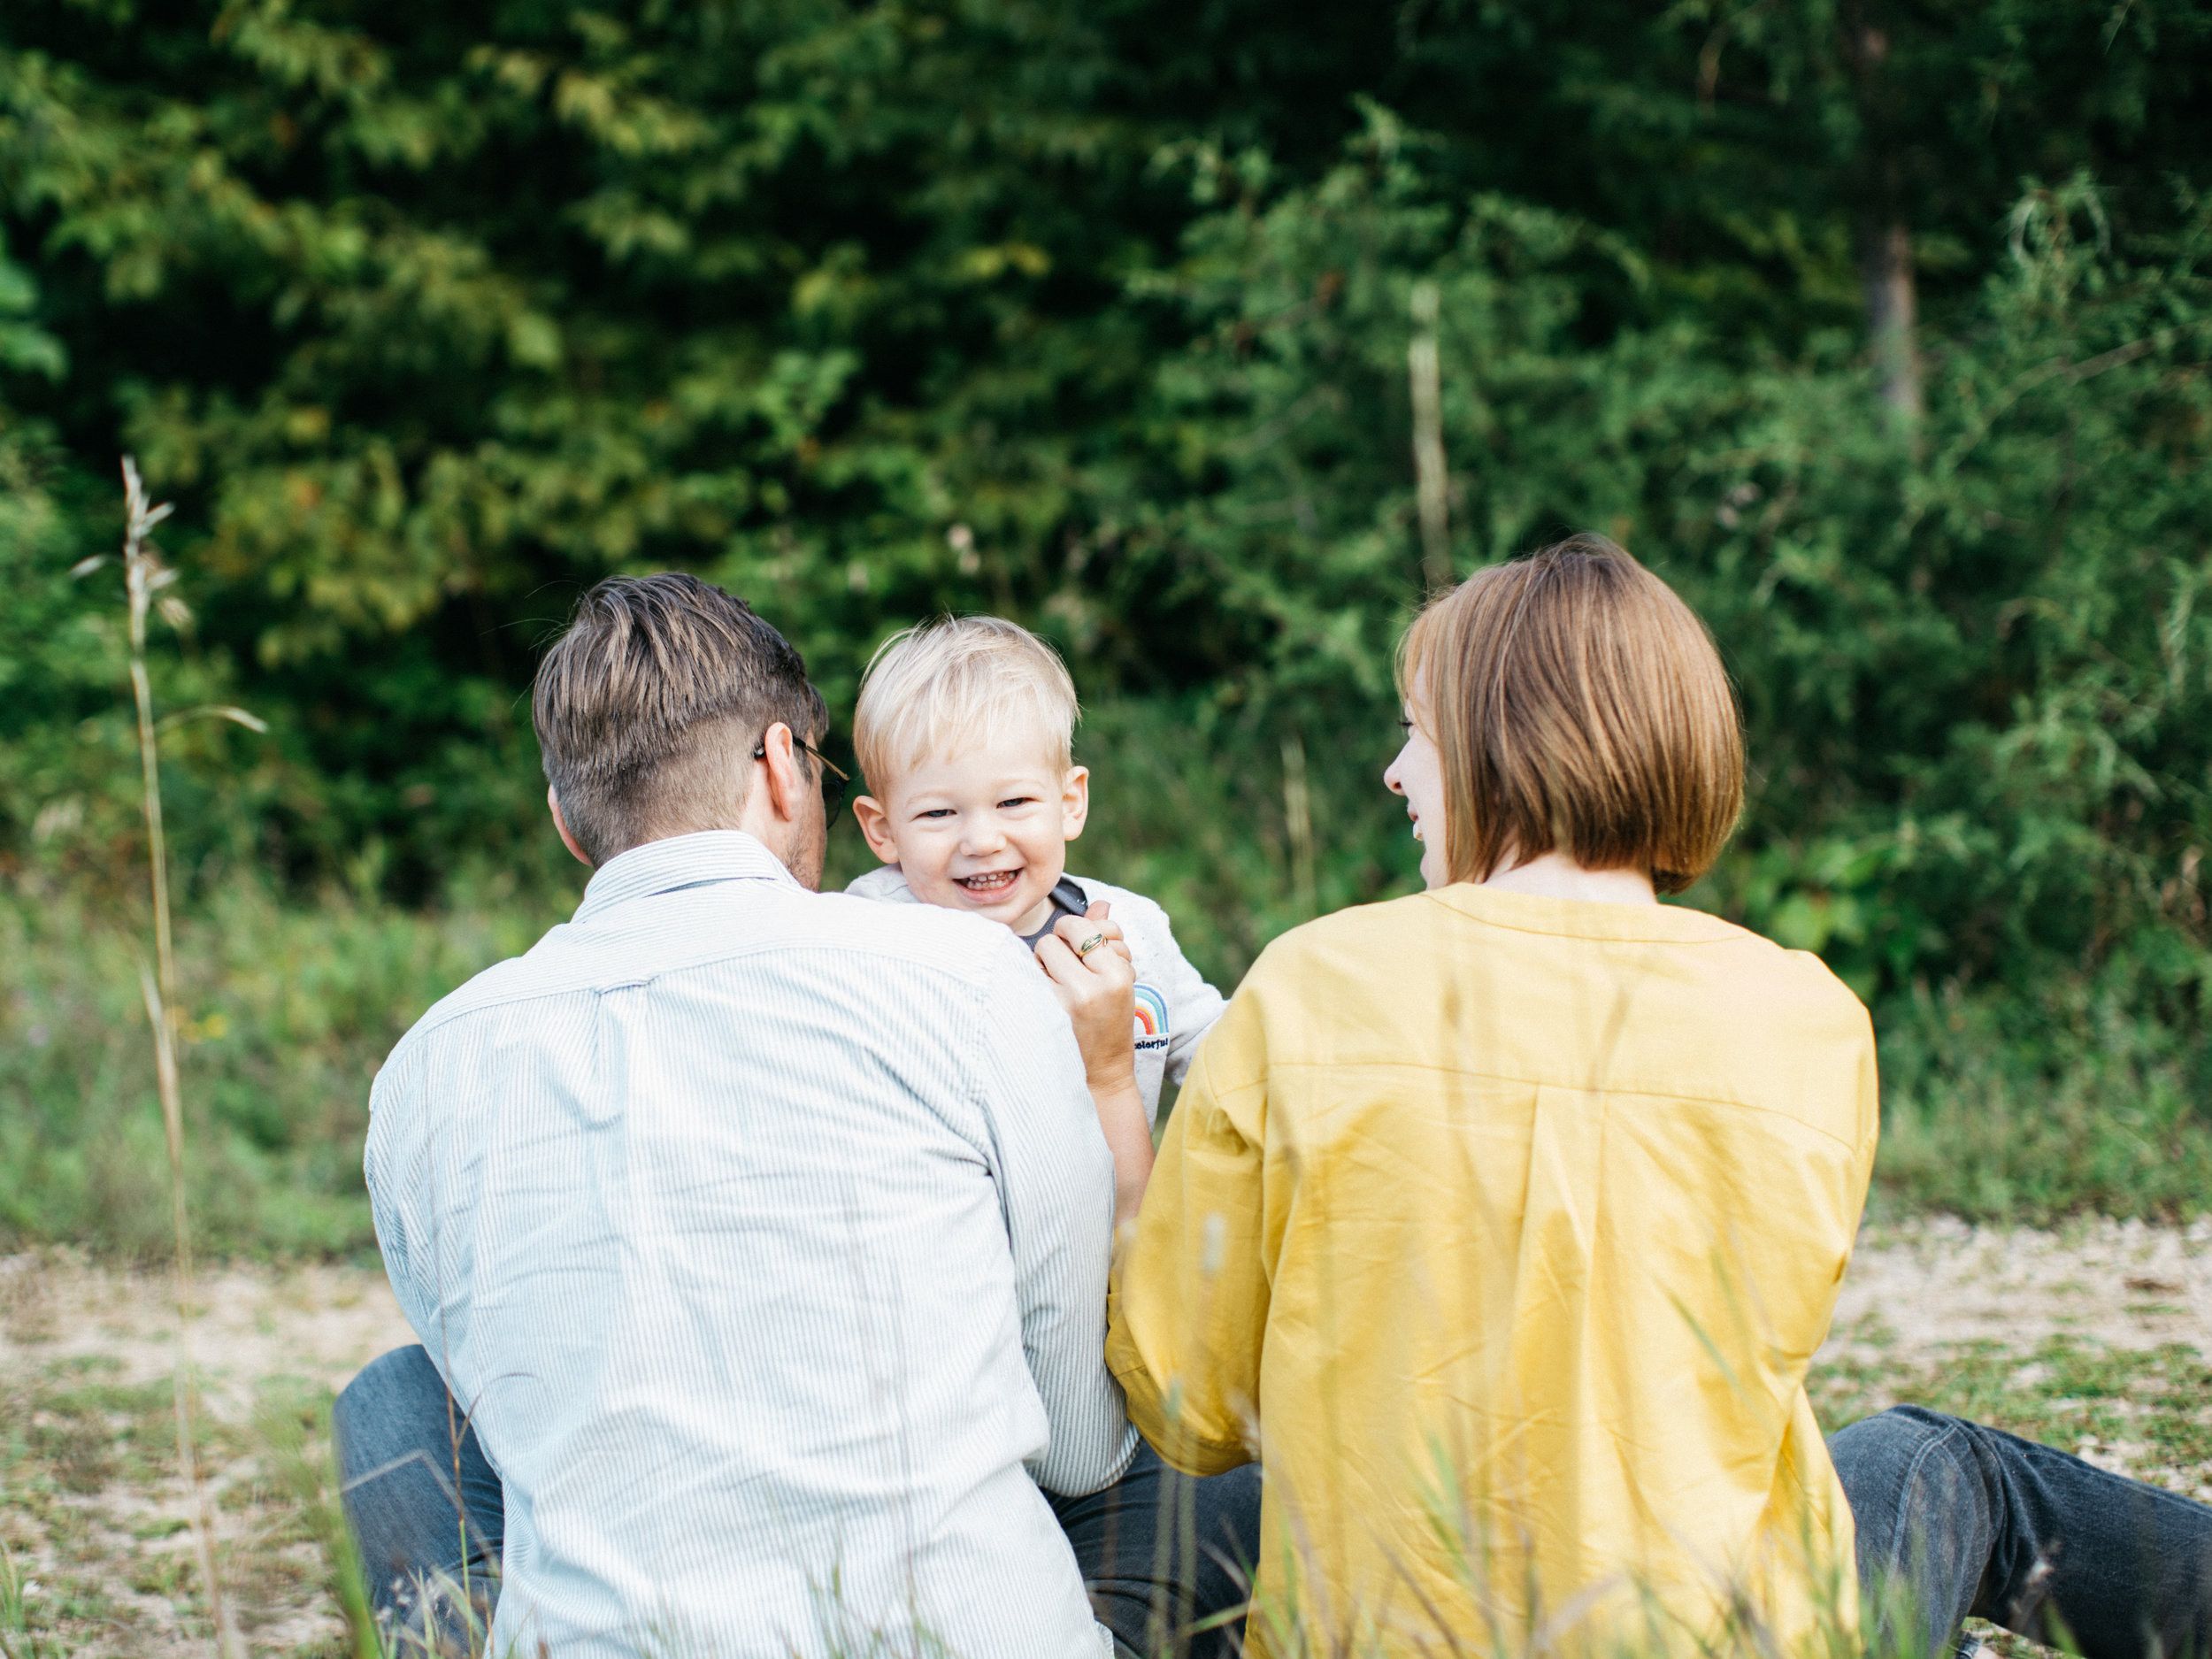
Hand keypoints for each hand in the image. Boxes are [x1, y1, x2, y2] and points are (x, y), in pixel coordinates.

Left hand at [1035, 902, 1153, 1222]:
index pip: (1082, 926)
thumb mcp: (1117, 980)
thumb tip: (1101, 903)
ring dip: (1042, 965)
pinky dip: (1030, 981)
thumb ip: (1107, 939)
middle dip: (1056, 947)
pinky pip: (1026, 975)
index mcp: (1118, 974)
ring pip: (1038, 954)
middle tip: (1065, 972)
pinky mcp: (1045, 1015)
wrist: (1100, 1075)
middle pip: (1055, 936)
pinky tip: (1042, 1001)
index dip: (1074, 933)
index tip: (1078, 952)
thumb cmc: (1107, 1022)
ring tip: (1056, 989)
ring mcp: (1067, 1002)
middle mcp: (1094, 985)